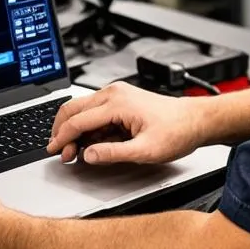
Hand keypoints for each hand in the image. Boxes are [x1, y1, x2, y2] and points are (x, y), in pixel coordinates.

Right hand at [47, 82, 206, 165]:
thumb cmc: (177, 131)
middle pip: (73, 109)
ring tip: (75, 152)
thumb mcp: (145, 151)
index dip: (62, 137)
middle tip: (60, 152)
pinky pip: (95, 112)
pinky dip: (88, 128)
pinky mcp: (121, 100)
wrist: (196, 120)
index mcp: (117, 103)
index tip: (53, 150)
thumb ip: (112, 153)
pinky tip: (91, 143)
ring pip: (82, 110)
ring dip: (75, 130)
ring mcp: (117, 95)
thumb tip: (87, 155)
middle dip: (62, 131)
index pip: (78, 120)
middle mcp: (114, 93)